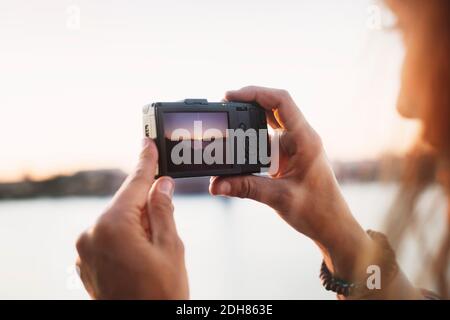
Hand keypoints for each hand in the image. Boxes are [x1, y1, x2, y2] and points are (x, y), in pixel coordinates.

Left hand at [76, 138, 188, 298]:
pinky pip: (107, 236)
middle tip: (168, 206)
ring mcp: (84, 251)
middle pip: (125, 203)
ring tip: (157, 245)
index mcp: (112, 226)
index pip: (134, 184)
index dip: (146, 161)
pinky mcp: (85, 263)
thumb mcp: (171, 247)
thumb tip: (161, 184)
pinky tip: (142, 252)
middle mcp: (91, 234)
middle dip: (147, 201)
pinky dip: (125, 236)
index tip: (148, 142)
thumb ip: (163, 209)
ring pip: (117, 220)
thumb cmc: (161, 294)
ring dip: (138, 222)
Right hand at [209, 86, 372, 279]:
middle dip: (247, 103)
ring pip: (270, 123)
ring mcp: (295, 147)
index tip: (230, 96)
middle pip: (273, 107)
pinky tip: (238, 145)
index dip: (255, 93)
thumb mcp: (279, 198)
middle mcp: (300, 138)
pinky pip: (267, 140)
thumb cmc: (317, 210)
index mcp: (305, 140)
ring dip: (249, 120)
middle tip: (224, 106)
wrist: (332, 226)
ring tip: (227, 122)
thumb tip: (217, 184)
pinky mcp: (288, 157)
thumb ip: (246, 188)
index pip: (281, 102)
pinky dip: (251, 140)